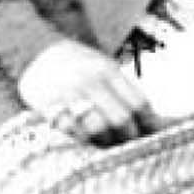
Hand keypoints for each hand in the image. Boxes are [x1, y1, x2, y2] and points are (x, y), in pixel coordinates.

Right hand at [17, 39, 157, 145]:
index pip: (138, 103)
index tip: (151, 133)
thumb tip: (159, 123)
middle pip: (121, 118)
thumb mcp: (104, 68)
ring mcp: (68, 94)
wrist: (35, 51)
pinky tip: (85, 142)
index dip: (149, 123)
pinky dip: (81, 141)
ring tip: (106, 143)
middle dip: (128, 136)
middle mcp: (89, 80)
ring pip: (98, 129)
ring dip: (106, 142)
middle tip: (127, 143)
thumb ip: (125, 93)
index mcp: (107, 70)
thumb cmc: (78, 67)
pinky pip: (71, 132)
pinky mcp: (48, 106)